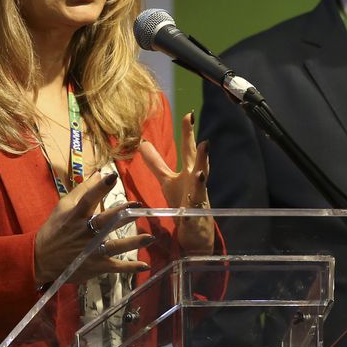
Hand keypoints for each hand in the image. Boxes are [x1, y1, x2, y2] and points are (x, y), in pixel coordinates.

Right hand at [33, 171, 153, 286]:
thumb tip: (99, 173)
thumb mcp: (63, 207)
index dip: (99, 188)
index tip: (112, 176)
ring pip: (114, 246)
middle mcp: (85, 233)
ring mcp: (91, 251)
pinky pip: (115, 267)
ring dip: (132, 243)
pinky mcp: (96, 266)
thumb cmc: (55, 229)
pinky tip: (145, 265)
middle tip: (137, 207)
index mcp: (76, 216)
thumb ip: (83, 191)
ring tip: (150, 238)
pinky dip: (130, 268)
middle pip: (104, 222)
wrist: (42, 259)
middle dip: (120, 215)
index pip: (88, 199)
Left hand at [139, 112, 212, 252]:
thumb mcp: (167, 180)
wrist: (194, 232)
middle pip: (198, 163)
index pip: (188, 150)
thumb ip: (157, 163)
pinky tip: (189, 207)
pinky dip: (192, 210)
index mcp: (188, 172)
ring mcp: (197, 200)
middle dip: (200, 149)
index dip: (188, 133)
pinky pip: (192, 214)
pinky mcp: (193, 218)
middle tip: (202, 135)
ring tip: (204, 156)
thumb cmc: (182, 202)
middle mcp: (195, 183)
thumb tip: (142, 144)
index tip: (189, 114)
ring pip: (201, 185)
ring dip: (202, 171)